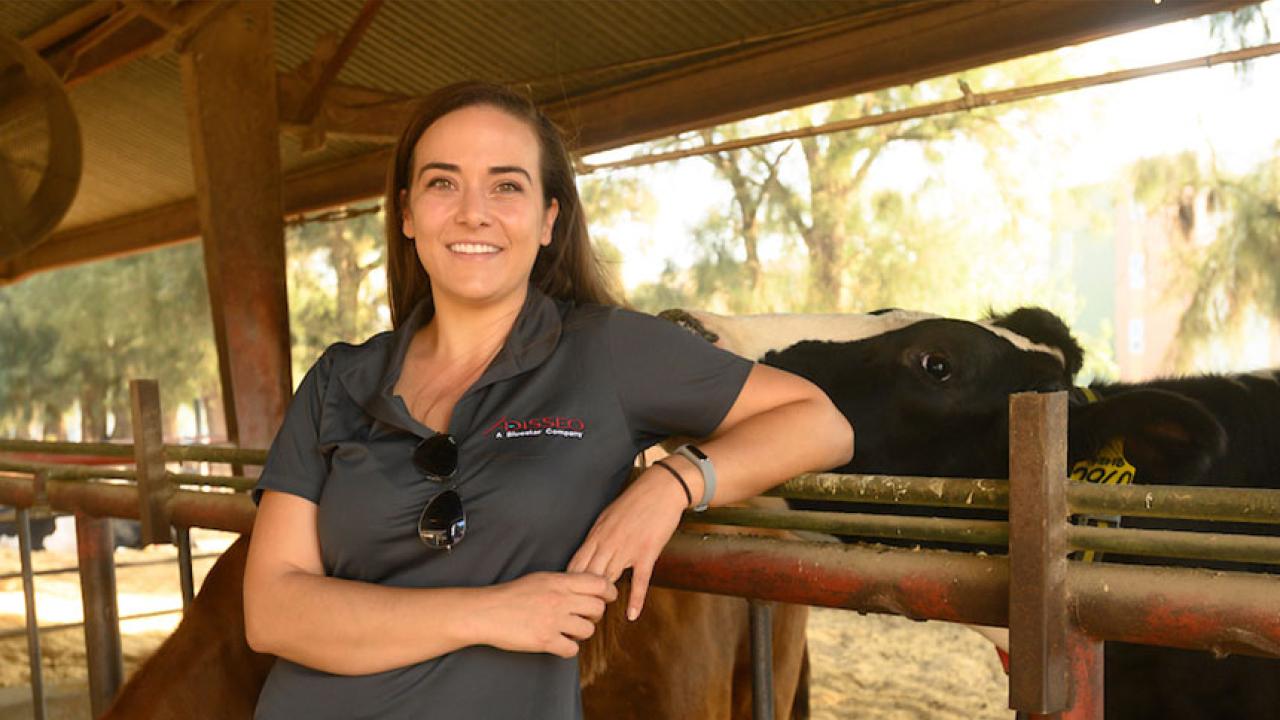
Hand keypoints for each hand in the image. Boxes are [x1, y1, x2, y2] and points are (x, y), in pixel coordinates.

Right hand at [475, 572, 616, 657]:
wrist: (487, 611)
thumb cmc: (511, 595)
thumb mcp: (541, 579)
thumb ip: (564, 582)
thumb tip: (586, 586)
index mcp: (559, 582)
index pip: (599, 584)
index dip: (609, 592)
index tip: (608, 597)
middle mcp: (560, 600)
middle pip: (598, 609)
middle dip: (595, 615)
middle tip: (585, 617)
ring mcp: (553, 621)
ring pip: (588, 630)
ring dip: (581, 632)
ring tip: (569, 630)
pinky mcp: (545, 641)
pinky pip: (572, 649)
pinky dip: (568, 648)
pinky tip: (559, 643)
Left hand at [567, 466, 688, 620]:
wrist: (660, 489)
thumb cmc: (634, 502)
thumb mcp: (607, 517)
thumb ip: (597, 537)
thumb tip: (588, 553)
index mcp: (596, 535)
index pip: (576, 565)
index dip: (568, 585)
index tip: (563, 599)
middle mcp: (607, 544)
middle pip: (588, 576)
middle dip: (580, 597)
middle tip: (575, 615)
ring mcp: (626, 549)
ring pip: (608, 579)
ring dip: (602, 600)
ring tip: (595, 619)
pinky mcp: (646, 553)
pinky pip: (639, 581)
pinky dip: (635, 599)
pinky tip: (631, 614)